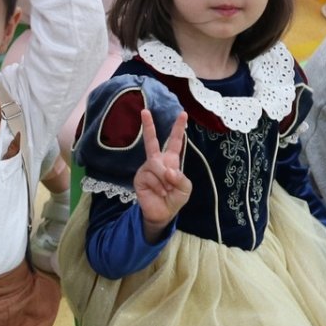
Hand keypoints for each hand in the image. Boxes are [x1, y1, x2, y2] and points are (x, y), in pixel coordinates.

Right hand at [133, 109, 191, 238]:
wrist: (162, 214)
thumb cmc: (175, 198)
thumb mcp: (185, 188)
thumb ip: (180, 178)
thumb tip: (167, 171)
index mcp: (171, 161)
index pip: (175, 142)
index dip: (178, 128)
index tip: (183, 114)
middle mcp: (157, 161)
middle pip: (152, 141)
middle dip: (148, 126)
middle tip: (145, 111)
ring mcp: (146, 168)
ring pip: (157, 165)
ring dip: (165, 180)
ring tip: (166, 190)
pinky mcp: (139, 177)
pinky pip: (150, 176)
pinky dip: (158, 186)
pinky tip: (158, 192)